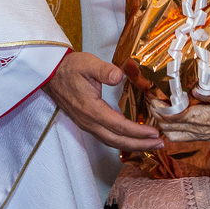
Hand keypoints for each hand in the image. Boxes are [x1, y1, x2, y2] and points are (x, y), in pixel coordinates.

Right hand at [43, 52, 162, 150]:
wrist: (50, 74)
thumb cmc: (70, 68)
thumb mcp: (88, 63)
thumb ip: (104, 70)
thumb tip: (119, 76)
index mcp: (91, 109)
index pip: (118, 125)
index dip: (137, 131)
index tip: (153, 132)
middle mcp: (88, 121)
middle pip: (117, 140)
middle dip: (139, 144)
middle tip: (159, 143)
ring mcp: (86, 124)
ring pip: (111, 141)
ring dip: (131, 145)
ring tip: (150, 144)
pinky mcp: (86, 122)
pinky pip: (106, 137)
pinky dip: (121, 141)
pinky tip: (131, 139)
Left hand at [151, 89, 209, 145]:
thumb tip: (195, 88)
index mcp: (201, 118)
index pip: (170, 115)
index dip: (157, 106)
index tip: (151, 93)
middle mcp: (196, 129)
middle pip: (166, 126)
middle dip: (154, 112)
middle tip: (151, 97)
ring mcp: (198, 135)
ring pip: (170, 134)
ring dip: (160, 122)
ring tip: (158, 107)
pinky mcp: (201, 136)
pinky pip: (179, 137)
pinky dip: (170, 128)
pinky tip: (172, 117)